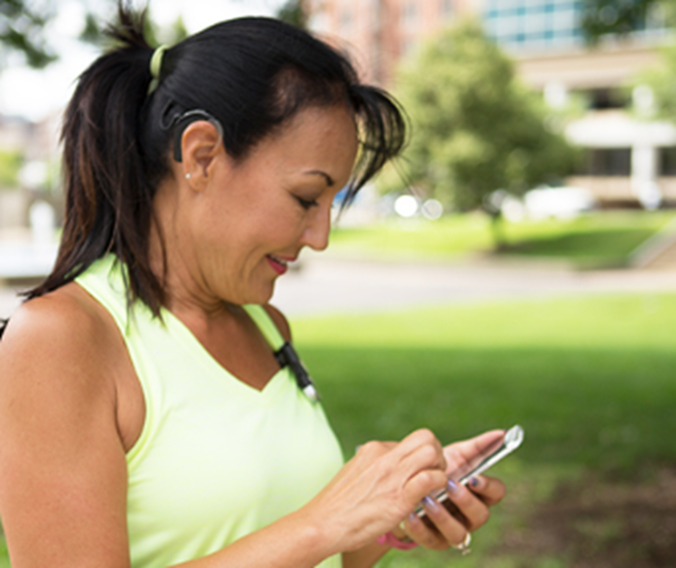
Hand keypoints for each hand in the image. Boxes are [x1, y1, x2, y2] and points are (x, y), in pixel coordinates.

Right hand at [299, 429, 449, 554]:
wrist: (322, 523)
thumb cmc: (337, 505)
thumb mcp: (354, 472)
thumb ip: (373, 467)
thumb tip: (386, 469)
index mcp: (373, 449)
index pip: (408, 442)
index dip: (418, 457)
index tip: (417, 473)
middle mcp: (384, 456)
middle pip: (426, 436)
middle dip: (437, 452)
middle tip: (434, 472)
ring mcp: (393, 475)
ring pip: (431, 451)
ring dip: (440, 467)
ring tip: (434, 484)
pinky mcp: (399, 497)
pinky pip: (430, 479)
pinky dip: (438, 485)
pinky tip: (429, 498)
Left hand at [395, 430, 505, 550]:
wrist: (410, 487)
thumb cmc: (441, 472)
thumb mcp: (456, 457)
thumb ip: (477, 446)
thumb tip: (501, 433)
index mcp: (481, 495)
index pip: (496, 493)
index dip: (488, 486)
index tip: (473, 477)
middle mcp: (471, 516)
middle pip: (480, 515)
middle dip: (465, 501)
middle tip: (448, 485)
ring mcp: (454, 531)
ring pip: (458, 533)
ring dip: (443, 516)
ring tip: (426, 499)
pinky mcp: (434, 541)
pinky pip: (430, 539)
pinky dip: (419, 527)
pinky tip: (409, 514)